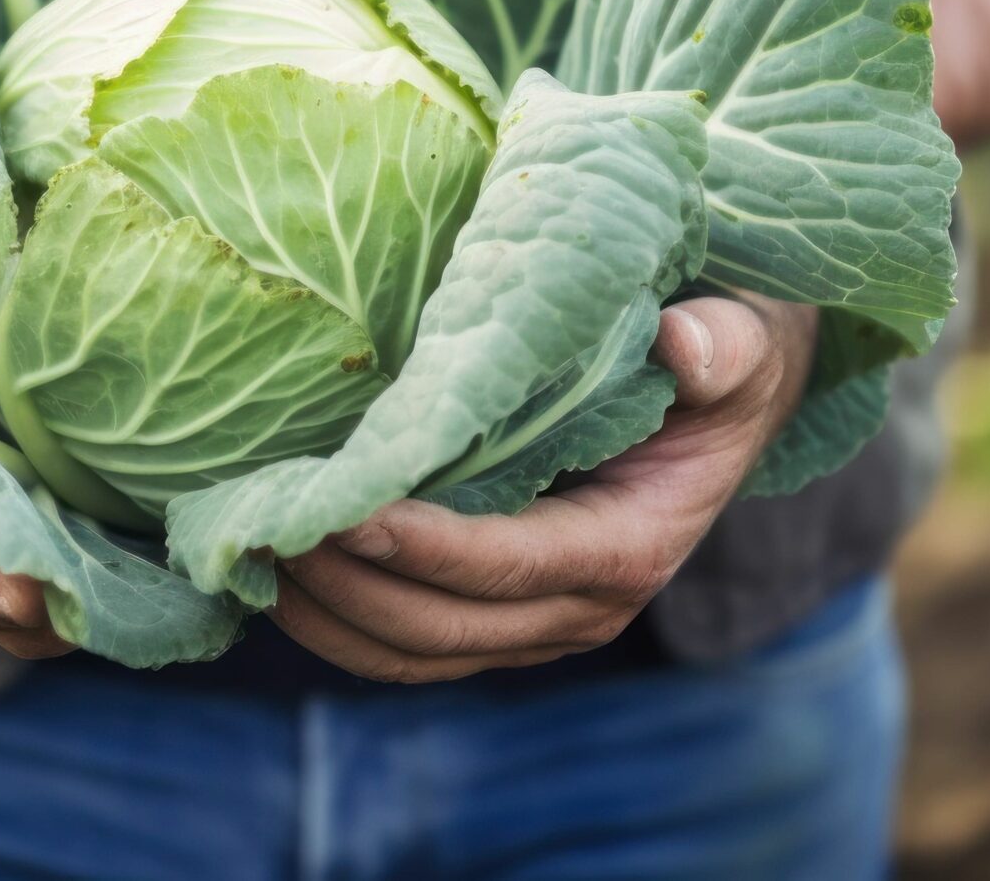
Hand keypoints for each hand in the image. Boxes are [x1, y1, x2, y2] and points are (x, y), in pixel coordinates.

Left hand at [271, 293, 817, 682]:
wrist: (727, 395)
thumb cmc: (720, 354)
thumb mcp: (741, 338)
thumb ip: (724, 346)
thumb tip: (685, 346)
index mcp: (630, 546)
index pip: (508, 564)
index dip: (423, 548)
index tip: (343, 513)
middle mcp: (582, 604)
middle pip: (441, 626)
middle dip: (346, 585)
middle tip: (263, 524)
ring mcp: (535, 619)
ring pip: (411, 651)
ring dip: (325, 612)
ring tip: (247, 547)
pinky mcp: (496, 611)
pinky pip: (405, 642)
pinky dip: (337, 617)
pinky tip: (274, 566)